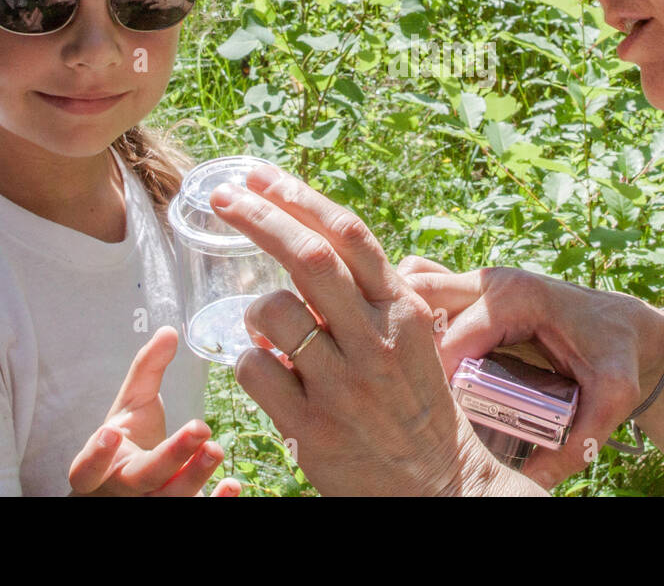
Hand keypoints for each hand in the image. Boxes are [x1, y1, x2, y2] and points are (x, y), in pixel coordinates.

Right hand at [69, 326, 240, 496]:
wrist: (131, 481)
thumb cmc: (128, 439)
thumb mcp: (132, 405)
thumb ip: (147, 370)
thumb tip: (168, 331)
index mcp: (103, 466)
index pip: (88, 468)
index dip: (95, 455)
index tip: (109, 432)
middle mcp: (124, 491)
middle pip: (142, 480)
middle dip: (170, 456)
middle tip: (200, 429)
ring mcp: (150, 505)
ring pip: (169, 501)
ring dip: (195, 478)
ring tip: (216, 449)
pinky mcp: (176, 511)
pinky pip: (195, 514)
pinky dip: (215, 503)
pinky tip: (233, 486)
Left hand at [209, 166, 543, 496]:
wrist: (439, 485)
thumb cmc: (417, 404)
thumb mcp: (412, 338)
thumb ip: (371, 295)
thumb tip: (312, 242)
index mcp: (403, 310)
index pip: (349, 235)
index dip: (299, 197)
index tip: (259, 176)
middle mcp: (376, 340)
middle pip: (307, 257)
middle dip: (258, 217)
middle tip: (224, 197)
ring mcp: (344, 385)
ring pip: (271, 312)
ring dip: (254, 309)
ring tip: (265, 329)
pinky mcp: (313, 429)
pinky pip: (254, 372)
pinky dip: (249, 363)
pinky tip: (269, 375)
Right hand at [398, 257, 663, 489]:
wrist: (625, 325)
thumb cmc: (617, 356)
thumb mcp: (612, 398)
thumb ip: (579, 441)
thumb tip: (532, 482)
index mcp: (518, 299)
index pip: (452, 338)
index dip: (436, 380)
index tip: (432, 418)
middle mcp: (492, 282)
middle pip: (421, 298)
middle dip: (407, 346)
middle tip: (413, 393)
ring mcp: (479, 281)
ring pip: (415, 284)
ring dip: (402, 324)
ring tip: (406, 374)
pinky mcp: (472, 290)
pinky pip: (424, 287)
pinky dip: (409, 313)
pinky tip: (410, 352)